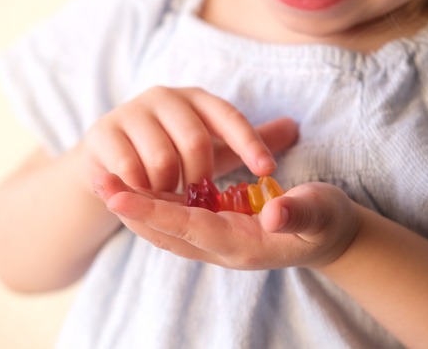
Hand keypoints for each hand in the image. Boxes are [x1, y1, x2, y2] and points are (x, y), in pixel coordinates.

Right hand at [76, 86, 297, 192]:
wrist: (109, 157)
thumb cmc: (172, 152)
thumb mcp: (214, 145)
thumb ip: (250, 139)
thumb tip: (295, 126)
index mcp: (196, 98)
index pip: (229, 116)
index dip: (250, 143)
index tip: (268, 171)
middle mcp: (164, 97)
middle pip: (195, 140)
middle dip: (202, 177)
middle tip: (202, 198)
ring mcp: (130, 112)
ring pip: (162, 159)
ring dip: (171, 189)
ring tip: (171, 196)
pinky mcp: (102, 133)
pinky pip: (129, 169)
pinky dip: (143, 191)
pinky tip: (146, 196)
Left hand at [93, 173, 361, 269]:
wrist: (329, 237)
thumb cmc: (327, 221)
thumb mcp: (321, 214)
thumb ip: (298, 214)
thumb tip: (272, 215)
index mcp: (244, 244)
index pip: (190, 228)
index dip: (154, 211)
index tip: (118, 195)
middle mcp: (223, 247)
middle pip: (166, 232)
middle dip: (131, 208)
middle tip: (97, 180)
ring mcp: (218, 241)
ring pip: (166, 229)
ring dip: (136, 207)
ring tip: (105, 180)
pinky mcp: (217, 230)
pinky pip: (177, 221)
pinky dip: (153, 205)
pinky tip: (136, 185)